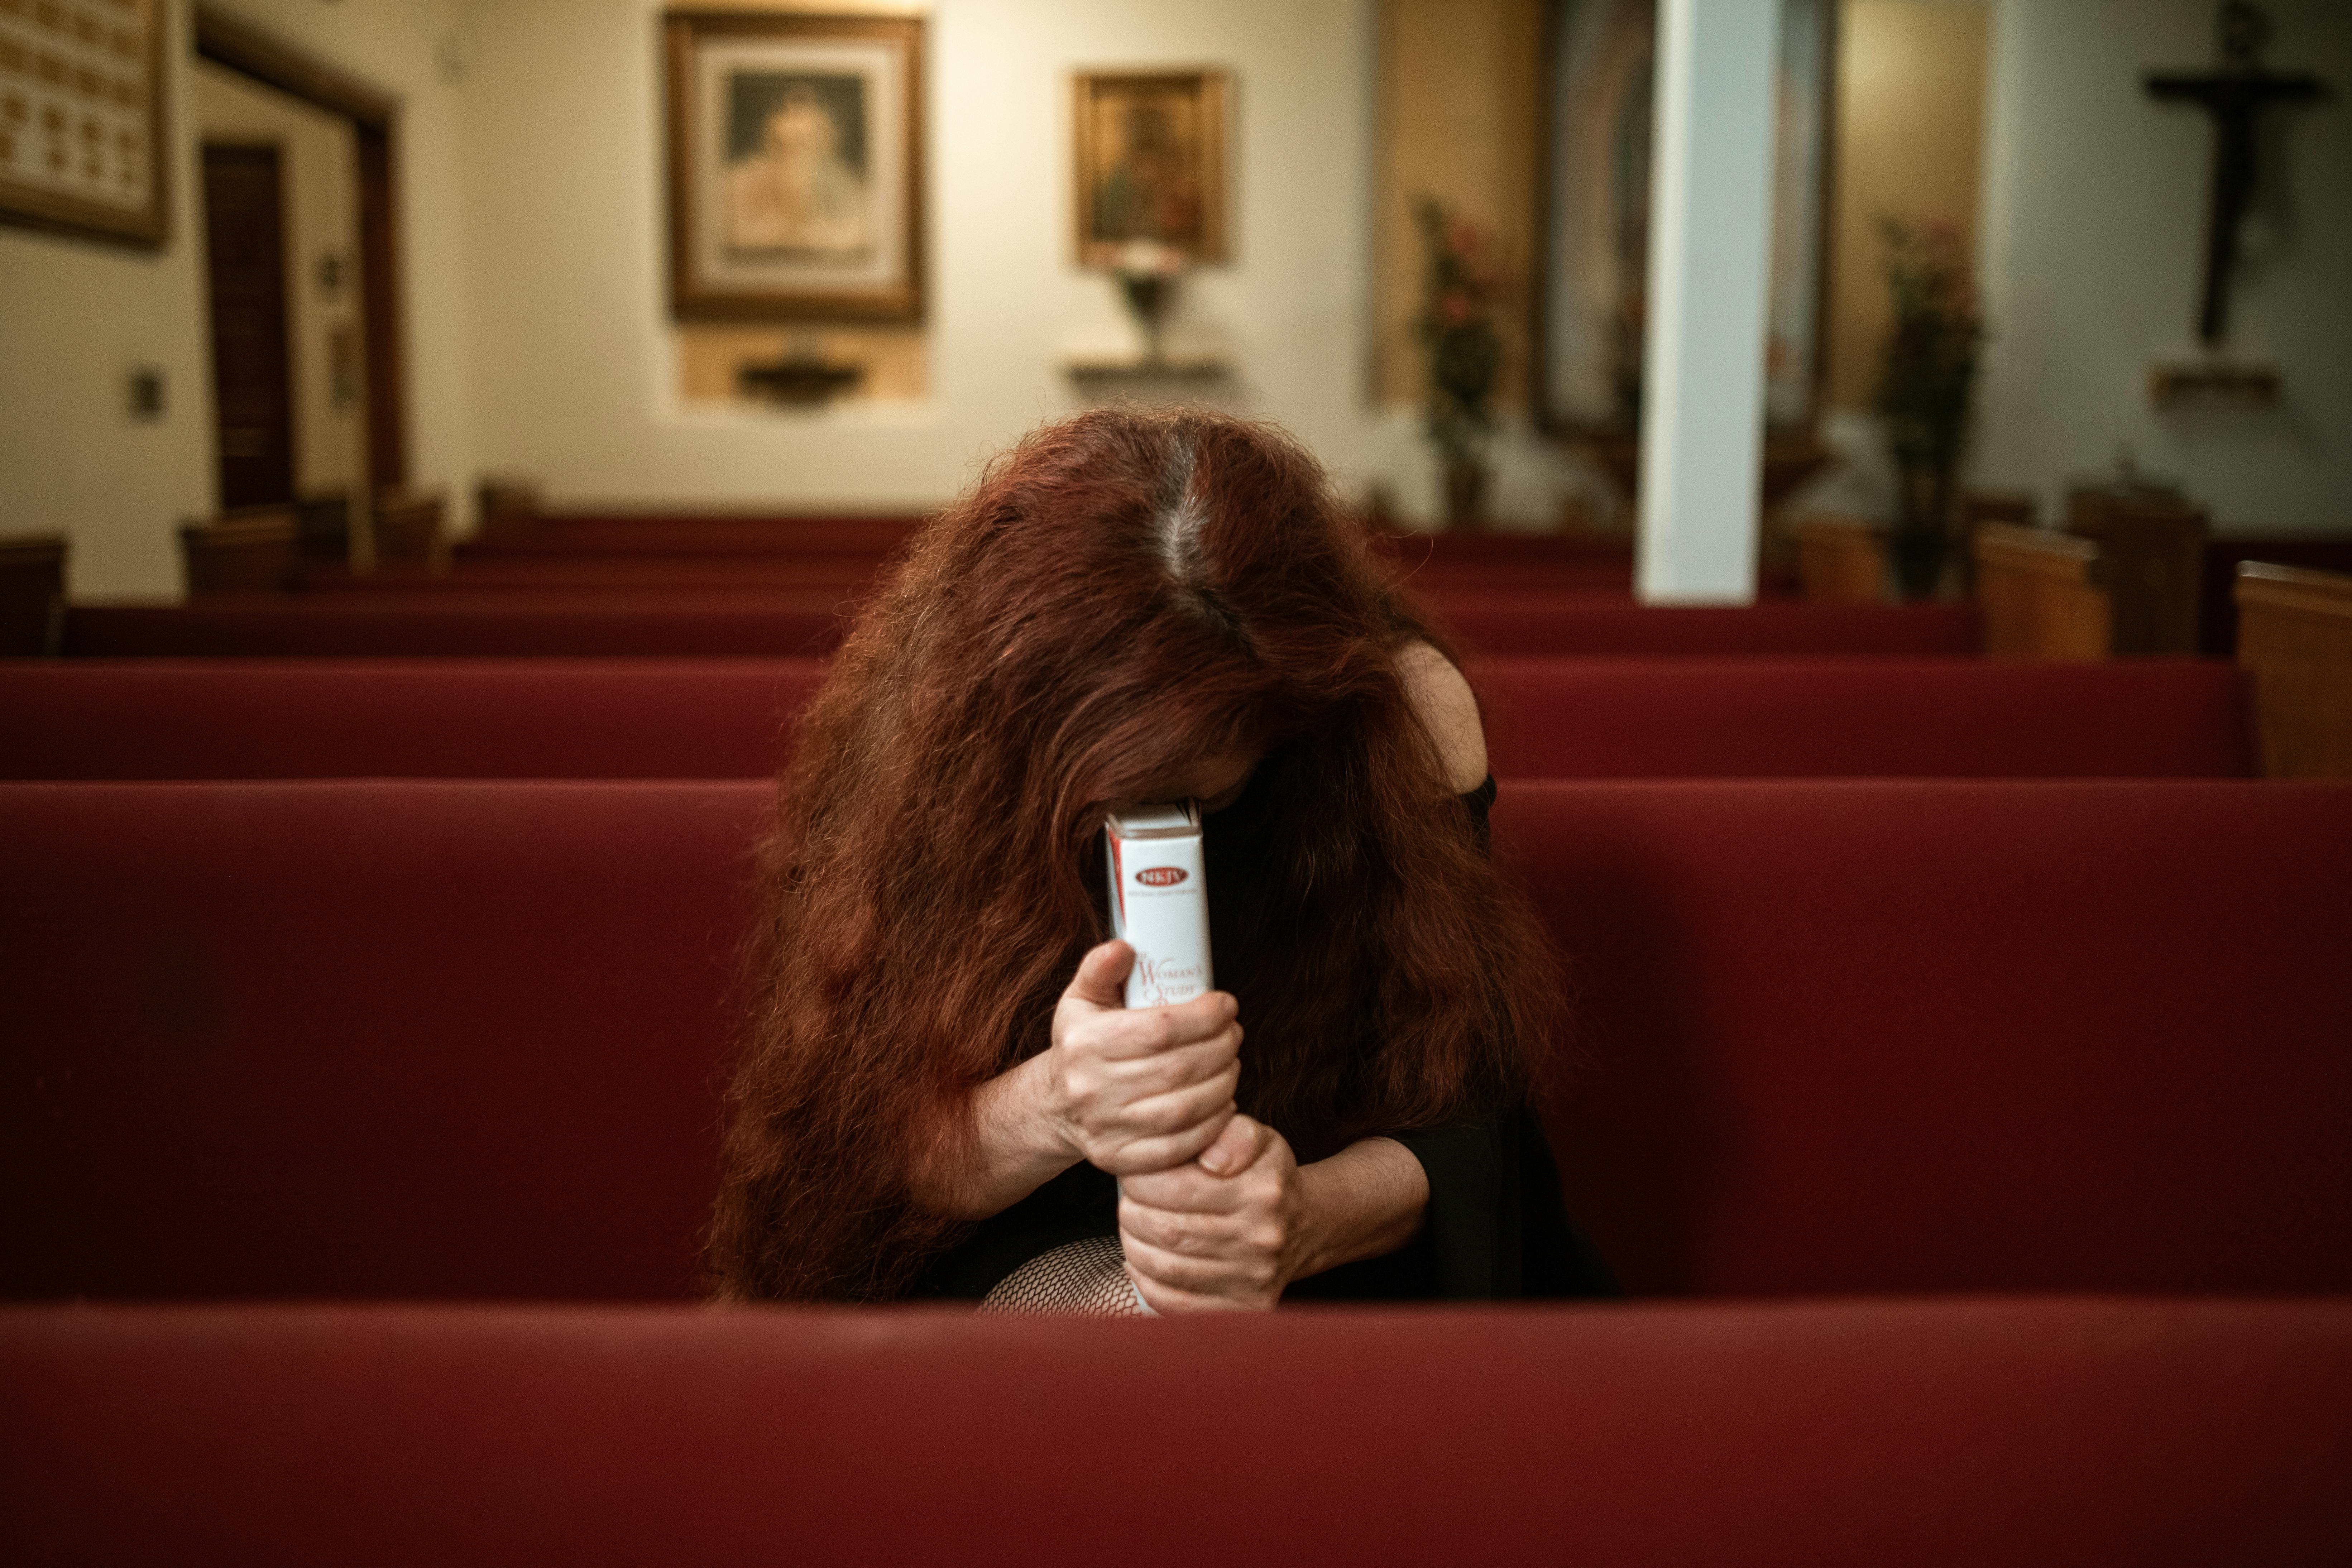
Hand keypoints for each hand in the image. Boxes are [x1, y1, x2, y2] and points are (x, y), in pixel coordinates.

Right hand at [1044, 941, 1241, 1177]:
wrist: (1057, 1104)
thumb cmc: (1081, 1044)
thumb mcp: (1081, 1000)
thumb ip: (1099, 969)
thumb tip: (1125, 947)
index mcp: (1084, 1044)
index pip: (1159, 1030)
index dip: (1203, 1017)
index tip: (1225, 1005)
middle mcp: (1091, 1090)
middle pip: (1178, 1070)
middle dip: (1221, 1048)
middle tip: (1234, 1033)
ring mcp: (1106, 1130)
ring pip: (1185, 1110)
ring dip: (1223, 1083)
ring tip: (1231, 1062)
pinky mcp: (1121, 1160)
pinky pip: (1180, 1146)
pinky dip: (1212, 1124)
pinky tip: (1223, 1101)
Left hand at [1117, 1114, 1303, 1311]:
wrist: (1303, 1226)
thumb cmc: (1264, 1178)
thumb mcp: (1256, 1140)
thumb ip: (1232, 1134)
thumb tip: (1210, 1157)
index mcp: (1261, 1190)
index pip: (1177, 1188)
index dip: (1141, 1182)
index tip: (1134, 1175)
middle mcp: (1261, 1238)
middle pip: (1167, 1230)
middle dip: (1133, 1214)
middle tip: (1129, 1201)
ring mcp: (1253, 1279)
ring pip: (1166, 1267)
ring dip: (1134, 1245)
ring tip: (1133, 1227)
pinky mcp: (1244, 1308)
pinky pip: (1175, 1303)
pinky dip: (1146, 1281)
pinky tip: (1141, 1261)